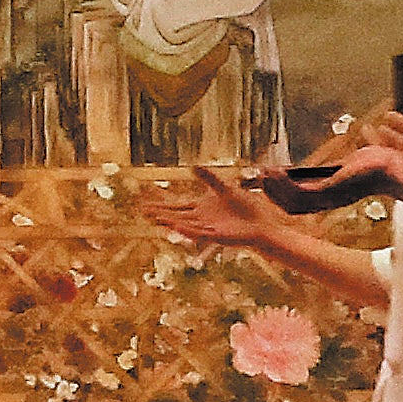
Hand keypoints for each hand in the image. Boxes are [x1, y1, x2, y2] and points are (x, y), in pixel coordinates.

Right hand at [145, 166, 306, 262]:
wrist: (260, 222)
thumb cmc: (245, 207)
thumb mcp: (224, 187)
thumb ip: (209, 178)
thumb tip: (193, 166)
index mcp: (199, 208)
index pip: (176, 205)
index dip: (161, 204)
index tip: (145, 204)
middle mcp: (200, 219)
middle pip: (175, 215)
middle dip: (159, 213)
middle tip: (142, 211)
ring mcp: (207, 228)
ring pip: (184, 224)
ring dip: (170, 222)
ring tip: (155, 218)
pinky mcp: (216, 235)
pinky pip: (199, 233)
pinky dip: (187, 230)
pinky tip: (176, 227)